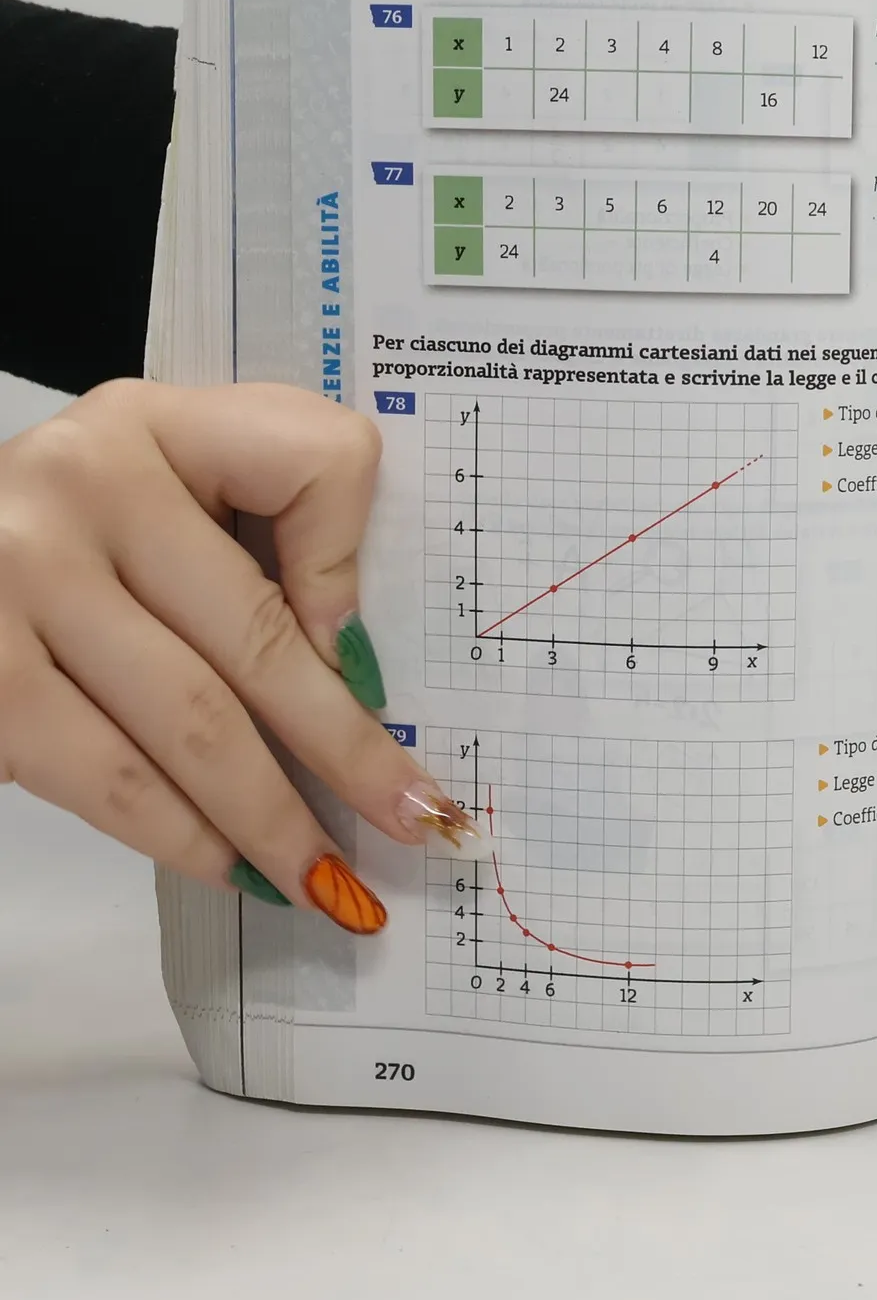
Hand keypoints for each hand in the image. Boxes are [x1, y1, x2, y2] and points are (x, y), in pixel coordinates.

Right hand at [0, 380, 473, 931]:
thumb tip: (351, 664)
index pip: (311, 465)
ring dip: (267, 817)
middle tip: (414, 819)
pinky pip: (99, 775)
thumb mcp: (174, 474)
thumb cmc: (86, 521)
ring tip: (327, 878)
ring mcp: (13, 582)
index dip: (357, 571)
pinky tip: (228, 868)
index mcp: (157, 422)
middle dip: (343, 748)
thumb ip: (278, 519)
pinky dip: (176, 836)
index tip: (388, 673)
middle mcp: (80, 485)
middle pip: (253, 636)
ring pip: (184, 724)